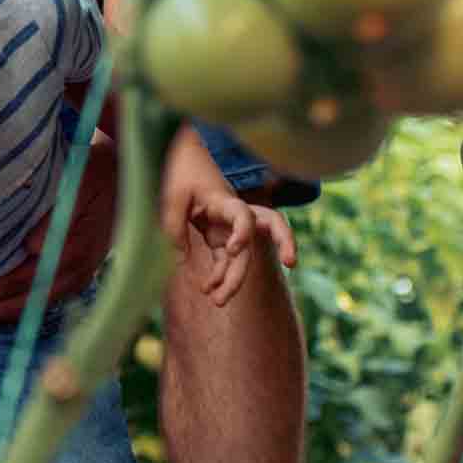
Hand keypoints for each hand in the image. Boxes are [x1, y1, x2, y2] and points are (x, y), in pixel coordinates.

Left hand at [0, 127, 118, 324]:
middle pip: (16, 305)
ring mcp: (73, 282)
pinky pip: (32, 303)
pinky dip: (1, 307)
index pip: (17, 283)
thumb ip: (58, 213)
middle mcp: (72, 276)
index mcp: (72, 254)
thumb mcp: (79, 182)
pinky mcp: (70, 280)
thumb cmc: (94, 173)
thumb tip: (32, 246)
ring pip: (23, 309)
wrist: (128, 176)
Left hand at [168, 175, 297, 308]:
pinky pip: (226, 260)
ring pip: (244, 255)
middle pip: (271, 228)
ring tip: (218, 302)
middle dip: (284, 244)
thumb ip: (174, 227)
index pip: (244, 215)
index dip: (244, 231)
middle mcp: (235, 215)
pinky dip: (218, 276)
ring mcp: (230, 228)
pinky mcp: (220, 237)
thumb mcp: (170, 198)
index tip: (232, 248)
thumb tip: (180, 261)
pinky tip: (206, 289)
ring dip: (234, 280)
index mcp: (225, 201)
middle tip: (291, 263)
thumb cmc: (179, 174)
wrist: (182, 161)